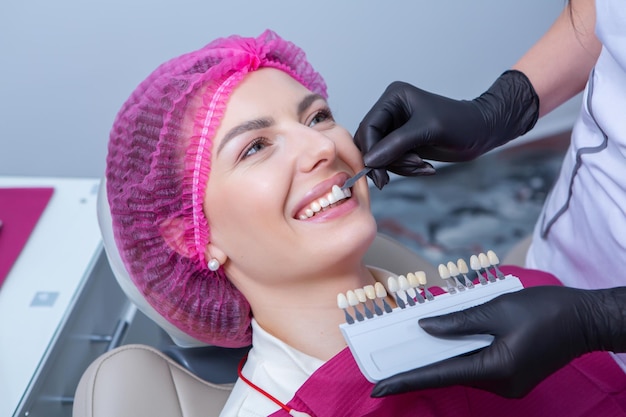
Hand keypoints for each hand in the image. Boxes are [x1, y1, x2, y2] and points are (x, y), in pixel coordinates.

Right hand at [354, 70, 538, 188]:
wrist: (484, 132)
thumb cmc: (461, 123)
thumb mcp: (428, 130)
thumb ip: (396, 144)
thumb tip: (369, 160)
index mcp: (393, 98)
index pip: (368, 127)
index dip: (370, 151)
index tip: (377, 172)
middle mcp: (391, 111)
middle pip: (370, 143)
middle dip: (386, 161)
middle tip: (399, 175)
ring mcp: (396, 128)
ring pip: (380, 156)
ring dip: (399, 167)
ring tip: (423, 167)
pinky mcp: (403, 143)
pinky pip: (393, 162)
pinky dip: (406, 170)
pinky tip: (426, 168)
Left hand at [370, 285, 625, 398]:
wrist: (587, 319)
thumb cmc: (547, 310)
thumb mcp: (497, 308)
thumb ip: (459, 321)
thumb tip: (426, 326)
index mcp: (498, 368)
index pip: (441, 376)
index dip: (407, 380)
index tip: (380, 387)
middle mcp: (502, 384)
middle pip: (450, 374)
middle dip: (420, 365)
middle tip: (388, 358)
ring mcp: (509, 384)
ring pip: (464, 369)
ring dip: (441, 357)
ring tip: (413, 343)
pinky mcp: (513, 377)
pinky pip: (478, 367)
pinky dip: (460, 355)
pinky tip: (446, 341)